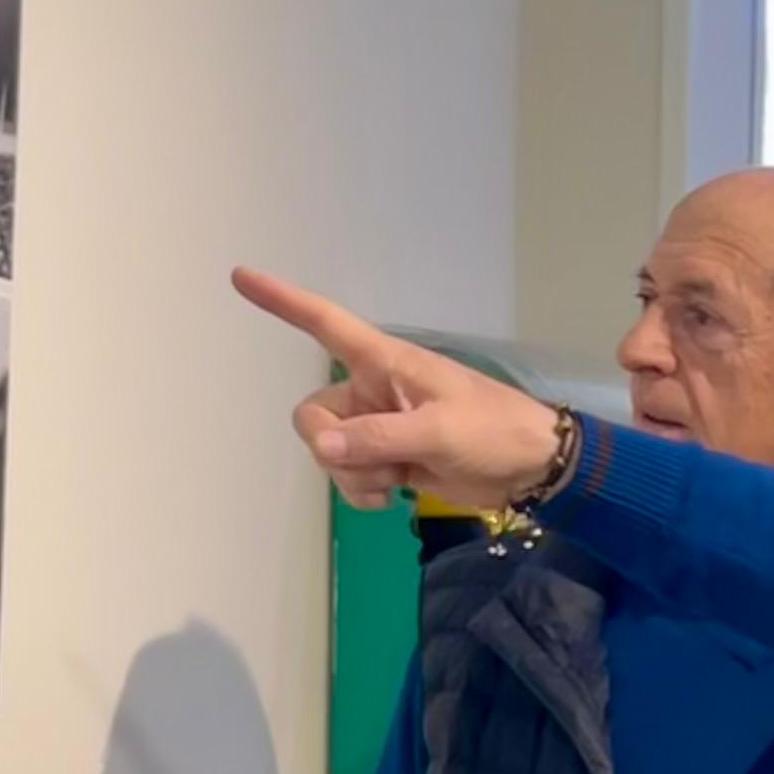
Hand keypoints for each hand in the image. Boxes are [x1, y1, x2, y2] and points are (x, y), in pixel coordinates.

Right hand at [234, 269, 566, 511]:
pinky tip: (394, 496)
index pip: (326, 325)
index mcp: (386, 363)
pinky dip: (363, 491)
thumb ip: (380, 438)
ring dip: (355, 476)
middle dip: (333, 447)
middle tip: (374, 463)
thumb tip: (325, 448)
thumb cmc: (493, 430)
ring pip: (330, 452)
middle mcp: (373, 390)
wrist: (532, 467)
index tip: (242, 277)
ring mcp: (378, 428)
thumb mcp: (439, 430)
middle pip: (314, 416)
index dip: (284, 301)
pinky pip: (349, 476)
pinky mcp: (388, 459)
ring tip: (398, 479)